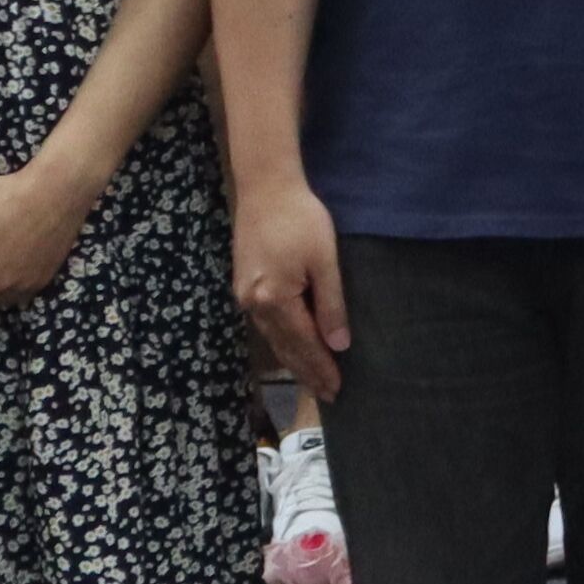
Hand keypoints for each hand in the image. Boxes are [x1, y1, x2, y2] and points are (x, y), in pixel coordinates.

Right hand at [236, 174, 353, 402]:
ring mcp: (245, 296)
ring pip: (274, 339)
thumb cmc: (301, 218)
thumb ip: (331, 304)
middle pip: (286, 348)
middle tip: (327, 395)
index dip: (321, 368)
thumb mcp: (324, 260)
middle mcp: (255, 304)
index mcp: (276, 300)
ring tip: (312, 379)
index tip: (336, 390)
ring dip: (294, 361)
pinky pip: (266, 325)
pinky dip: (282, 342)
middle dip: (307, 372)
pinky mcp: (244, 285)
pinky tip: (291, 348)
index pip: (304, 345)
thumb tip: (339, 345)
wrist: (265, 188)